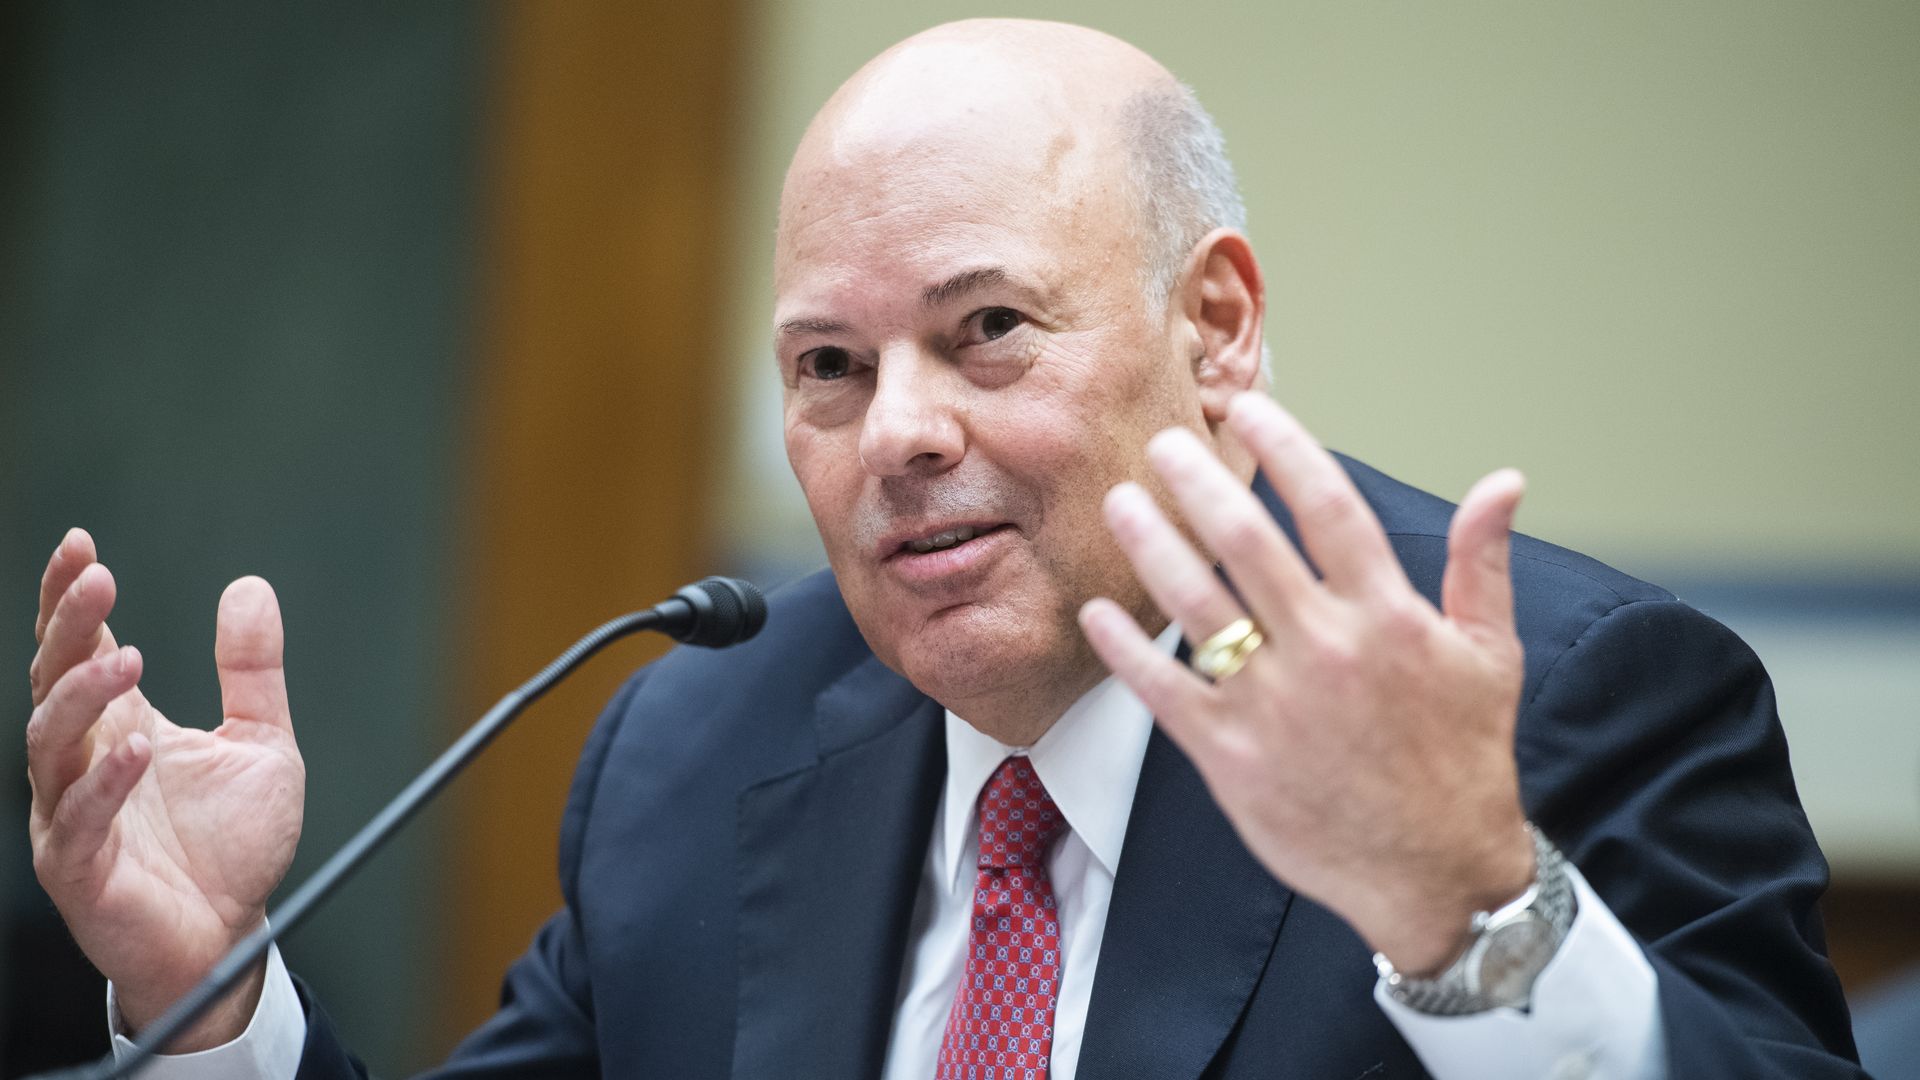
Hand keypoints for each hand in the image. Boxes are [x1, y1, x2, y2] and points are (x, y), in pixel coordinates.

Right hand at [26, 529, 304, 1050]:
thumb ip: (253, 670)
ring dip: (82, 695)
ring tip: (125, 658)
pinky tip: (136, 750)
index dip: (70, 599)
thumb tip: (249, 588)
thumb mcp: (263, 741)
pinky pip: (80, 821)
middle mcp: (85, 762)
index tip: (81, 545)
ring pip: (51, 743)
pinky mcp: (80, 868)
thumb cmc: (232, 843)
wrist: (231, 932)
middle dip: (68, 627)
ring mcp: (73, 814)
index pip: (79, 649)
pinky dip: (105, 783)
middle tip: (96, 578)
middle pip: (54, 681)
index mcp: (119, 725)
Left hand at [1079, 392, 1533, 974]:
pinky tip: (1098, 610)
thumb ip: (1482, 562)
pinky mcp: (1230, 755)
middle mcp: (1326, 650)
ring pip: (1194, 603)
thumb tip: (1503, 481)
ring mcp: (1272, 704)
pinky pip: (1163, 688)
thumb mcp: (1489, 656)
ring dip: (1150, 543)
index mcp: (1388, 617)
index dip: (1283, 446)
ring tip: (1121, 502)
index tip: (1248, 406)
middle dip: (1198, 480)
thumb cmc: (1463, 761)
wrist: (1437, 876)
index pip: (1327, 506)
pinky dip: (1124, 647)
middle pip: (1245, 541)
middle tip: (1164, 442)